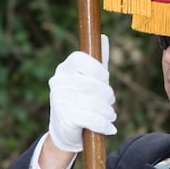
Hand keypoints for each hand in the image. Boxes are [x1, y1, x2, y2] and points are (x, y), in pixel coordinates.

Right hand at [48, 35, 116, 152]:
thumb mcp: (88, 79)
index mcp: (64, 68)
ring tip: (110, 115)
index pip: (82, 60)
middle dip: (107, 95)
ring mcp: (59, 100)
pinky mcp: (64, 118)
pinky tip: (109, 127)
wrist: (64, 131)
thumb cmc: (80, 100)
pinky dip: (104, 125)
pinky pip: (92, 119)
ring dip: (108, 112)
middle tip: (110, 101)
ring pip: (95, 103)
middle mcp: (59, 82)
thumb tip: (104, 38)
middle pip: (93, 84)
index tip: (105, 79)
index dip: (98, 70)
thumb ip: (98, 61)